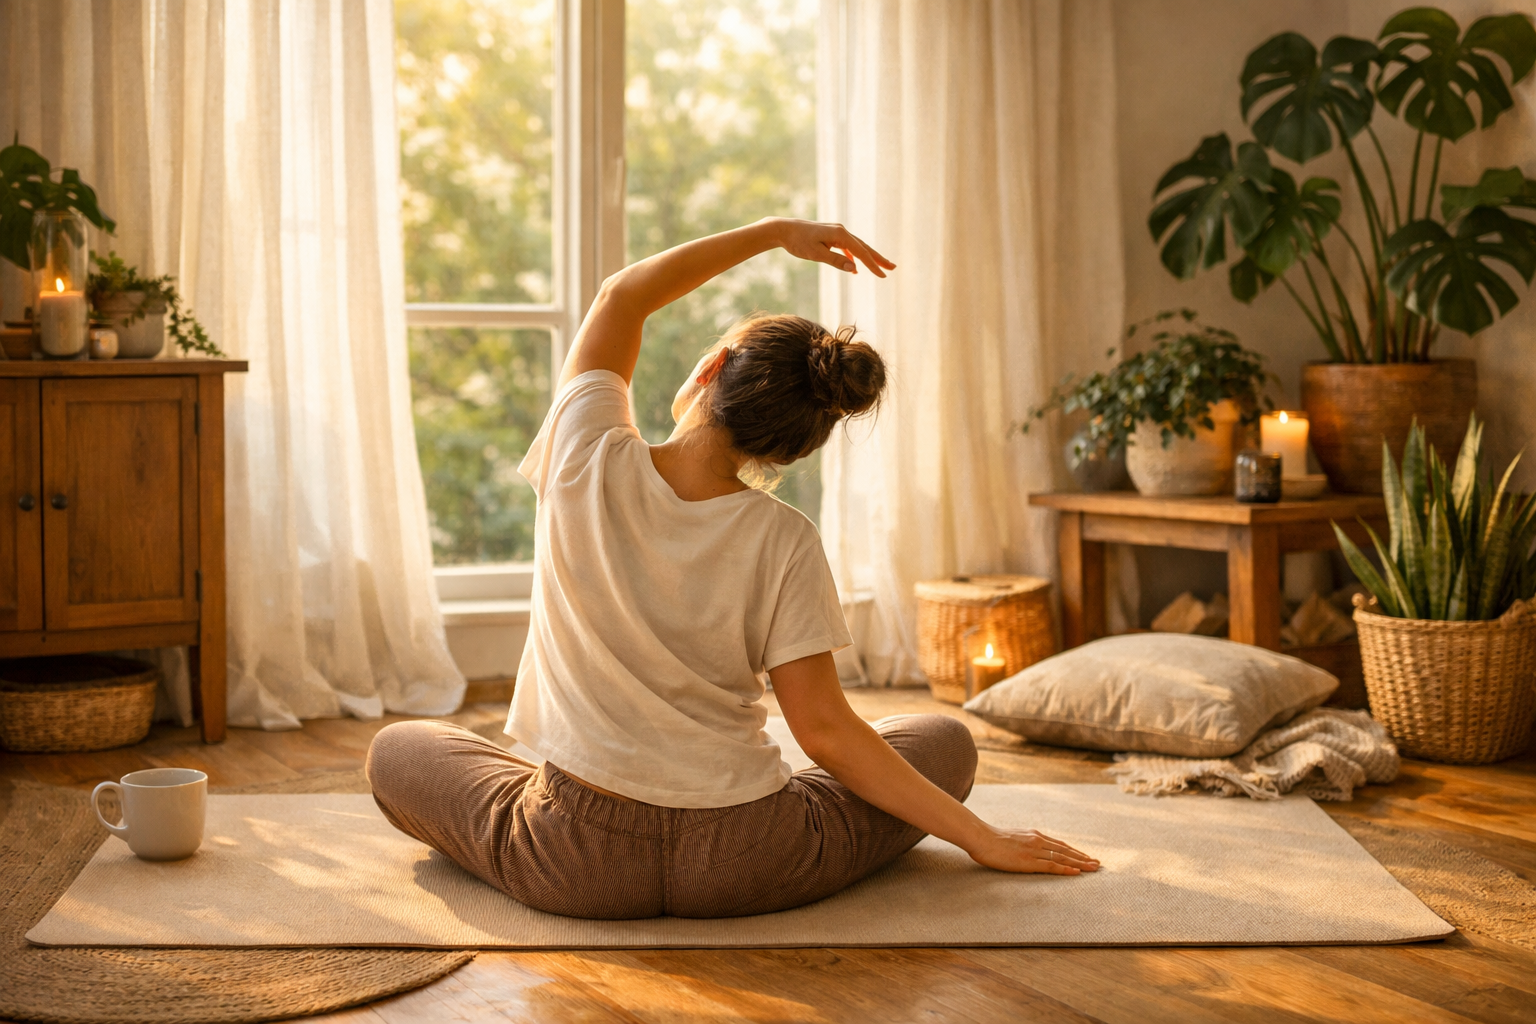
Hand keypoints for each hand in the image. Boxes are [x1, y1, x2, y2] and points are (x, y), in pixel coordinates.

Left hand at [768, 218, 895, 276]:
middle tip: (892, 268)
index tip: (883, 275)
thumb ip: (836, 261)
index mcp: (840, 235)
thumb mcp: (816, 254)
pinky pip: (847, 247)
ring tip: (880, 266)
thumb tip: (855, 269)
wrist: (784, 229)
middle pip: (864, 247)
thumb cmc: (798, 242)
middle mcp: (841, 231)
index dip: (873, 265)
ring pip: (857, 246)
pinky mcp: (831, 235)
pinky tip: (855, 266)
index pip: (861, 253)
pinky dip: (853, 256)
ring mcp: (837, 232)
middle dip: (878, 258)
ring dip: (868, 257)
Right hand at [966, 825, 1099, 874]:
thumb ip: (1021, 843)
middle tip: (1098, 864)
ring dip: (1080, 863)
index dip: (1074, 851)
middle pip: (1066, 850)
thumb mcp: (1010, 838)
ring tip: (1094, 868)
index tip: (1086, 856)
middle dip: (1083, 857)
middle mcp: (1038, 840)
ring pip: (1063, 858)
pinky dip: (1066, 869)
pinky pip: (1051, 866)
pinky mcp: (1029, 861)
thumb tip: (1023, 849)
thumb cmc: (989, 839)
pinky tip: (1076, 872)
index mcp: (1034, 835)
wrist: (980, 836)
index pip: (1059, 845)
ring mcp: (1034, 850)